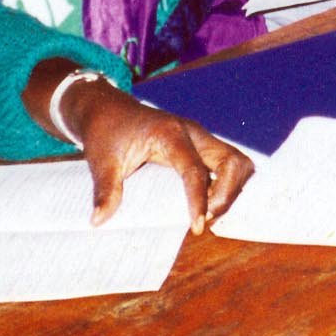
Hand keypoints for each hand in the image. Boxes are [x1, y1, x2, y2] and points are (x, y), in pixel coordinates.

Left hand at [61, 78, 253, 232]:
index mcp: (170, 133)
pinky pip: (228, 165)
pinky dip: (227, 186)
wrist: (106, 109)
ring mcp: (200, 139)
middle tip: (207, 219)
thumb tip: (98, 220)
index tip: (198, 227)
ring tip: (210, 214)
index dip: (200, 200)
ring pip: (236, 162)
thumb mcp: (101, 161)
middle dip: (228, 194)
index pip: (195, 170)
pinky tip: (210, 205)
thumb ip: (105, 190)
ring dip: (231, 190)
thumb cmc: (106, 132)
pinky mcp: (201, 146)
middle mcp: (193, 133)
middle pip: (232, 161)